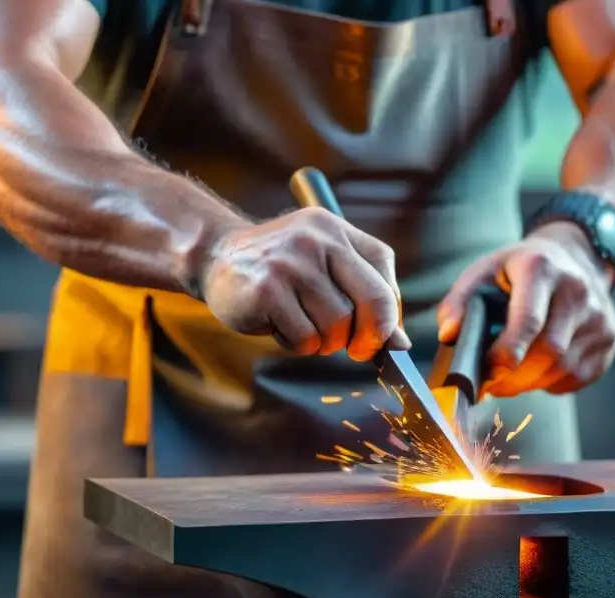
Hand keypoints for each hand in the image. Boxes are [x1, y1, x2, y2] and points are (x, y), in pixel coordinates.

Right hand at [200, 207, 409, 361]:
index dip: (389, 316)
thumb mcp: (324, 269)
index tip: (379, 337)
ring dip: (325, 342)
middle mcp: (317, 239)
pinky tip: (280, 326)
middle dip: (369, 337)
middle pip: (372, 303)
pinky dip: (298, 345)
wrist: (214, 257)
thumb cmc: (279, 272)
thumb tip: (400, 345)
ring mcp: (291, 263)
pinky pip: (305, 338)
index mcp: (337, 230)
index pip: (384, 276)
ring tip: (303, 327)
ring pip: (338, 326)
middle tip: (356, 350)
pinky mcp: (267, 290)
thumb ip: (364, 297)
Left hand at [438, 222, 614, 397]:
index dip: (506, 353)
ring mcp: (599, 316)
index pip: (528, 320)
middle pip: (549, 351)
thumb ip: (460, 301)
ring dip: (532, 382)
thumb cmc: (521, 269)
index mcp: (542, 268)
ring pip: (563, 369)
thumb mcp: (486, 270)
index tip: (487, 371)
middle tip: (493, 382)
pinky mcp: (608, 339)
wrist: (577, 257)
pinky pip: (577, 377)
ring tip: (513, 374)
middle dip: (516, 375)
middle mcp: (578, 290)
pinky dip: (552, 382)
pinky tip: (539, 367)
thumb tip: (449, 334)